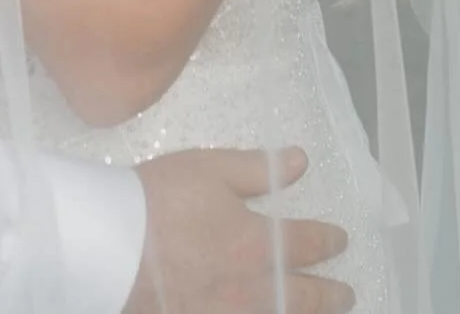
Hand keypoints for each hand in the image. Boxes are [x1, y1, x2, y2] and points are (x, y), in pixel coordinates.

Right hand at [128, 148, 353, 313]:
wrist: (112, 249)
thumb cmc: (161, 200)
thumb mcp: (209, 169)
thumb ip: (258, 169)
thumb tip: (301, 161)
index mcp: (260, 243)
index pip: (306, 242)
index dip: (328, 240)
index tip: (341, 240)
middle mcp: (254, 288)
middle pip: (304, 297)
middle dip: (329, 295)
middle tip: (347, 295)